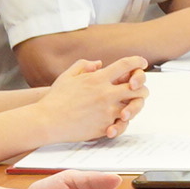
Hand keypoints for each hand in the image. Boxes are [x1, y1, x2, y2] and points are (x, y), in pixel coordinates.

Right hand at [30, 57, 145, 145]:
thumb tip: (99, 64)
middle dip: (141, 86)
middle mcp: (106, 94)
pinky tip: (119, 118)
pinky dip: (123, 121)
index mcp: (98, 79)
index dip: (137, 62)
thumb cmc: (55, 99)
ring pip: (134, 106)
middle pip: (138, 88)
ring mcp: (107, 111)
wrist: (47, 122)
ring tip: (129, 104)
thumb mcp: (67, 76)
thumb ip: (84, 65)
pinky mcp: (104, 126)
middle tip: (137, 88)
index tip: (142, 62)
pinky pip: (123, 123)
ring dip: (134, 104)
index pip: (126, 65)